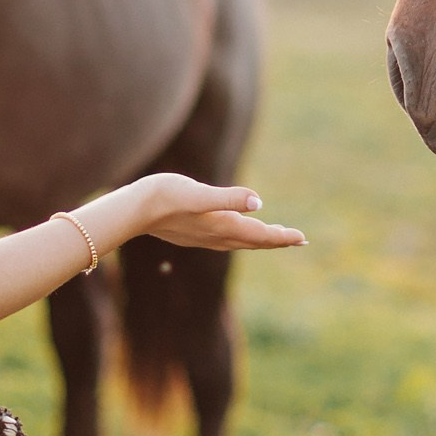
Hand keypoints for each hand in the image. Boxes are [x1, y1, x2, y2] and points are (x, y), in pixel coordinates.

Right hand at [133, 173, 307, 250]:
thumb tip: (258, 203)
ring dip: (260, 240)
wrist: (132, 211)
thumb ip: (228, 198)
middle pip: (254, 241)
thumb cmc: (164, 196)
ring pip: (240, 242)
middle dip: (276, 240)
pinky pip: (226, 240)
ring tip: (274, 237)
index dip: (282, 237)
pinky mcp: (193, 234)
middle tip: (298, 239)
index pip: (260, 234)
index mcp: (222, 225)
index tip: (302, 238)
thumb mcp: (198, 193)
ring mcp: (204, 237)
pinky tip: (236, 232)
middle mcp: (216, 235)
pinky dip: (241, 238)